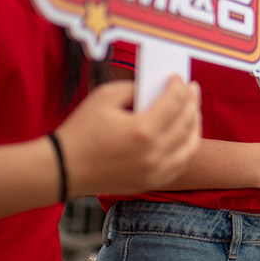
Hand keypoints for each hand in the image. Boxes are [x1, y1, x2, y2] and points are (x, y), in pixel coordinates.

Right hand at [56, 77, 200, 197]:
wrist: (64, 168)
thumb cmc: (81, 130)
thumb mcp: (104, 96)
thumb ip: (134, 88)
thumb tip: (156, 88)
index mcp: (141, 130)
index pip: (174, 102)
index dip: (179, 87)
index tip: (178, 78)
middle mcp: (152, 153)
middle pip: (186, 123)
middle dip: (192, 102)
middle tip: (193, 89)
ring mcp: (153, 172)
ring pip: (189, 147)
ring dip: (195, 126)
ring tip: (193, 111)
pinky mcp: (150, 182)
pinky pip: (179, 165)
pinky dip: (187, 149)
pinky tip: (186, 136)